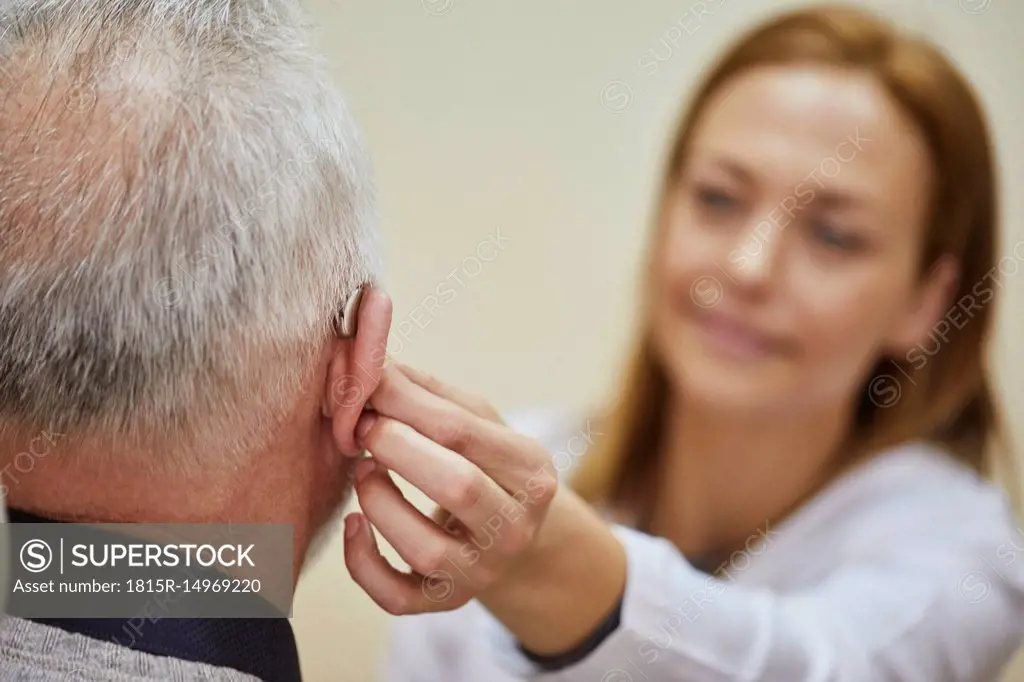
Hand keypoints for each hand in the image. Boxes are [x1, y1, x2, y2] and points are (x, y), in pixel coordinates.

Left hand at [342, 363, 558, 614]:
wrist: (507, 534)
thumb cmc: (484, 464)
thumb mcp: (476, 421)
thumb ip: (428, 393)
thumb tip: (371, 361)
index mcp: (532, 472)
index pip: (465, 432)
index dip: (406, 404)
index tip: (368, 385)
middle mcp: (515, 528)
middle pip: (457, 485)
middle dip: (396, 448)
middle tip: (363, 428)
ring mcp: (482, 572)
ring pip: (425, 547)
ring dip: (378, 501)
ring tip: (362, 471)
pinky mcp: (446, 601)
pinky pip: (397, 596)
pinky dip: (363, 562)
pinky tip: (354, 524)